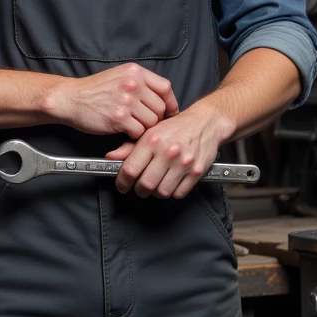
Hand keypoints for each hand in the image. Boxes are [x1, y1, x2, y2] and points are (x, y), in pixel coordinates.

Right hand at [46, 63, 177, 139]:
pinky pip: (138, 132)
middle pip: (160, 108)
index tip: (169, 112)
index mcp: (135, 72)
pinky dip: (133, 135)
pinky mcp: (119, 118)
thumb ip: (140, 82)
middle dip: (155, 118)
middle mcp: (133, 84)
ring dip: (143, 128)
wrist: (71, 98)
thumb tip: (162, 98)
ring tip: (132, 126)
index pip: (165, 87)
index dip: (170, 102)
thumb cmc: (94, 90)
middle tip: (144, 122)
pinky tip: (124, 131)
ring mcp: (126, 101)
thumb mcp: (119, 76)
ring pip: (151, 122)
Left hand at [107, 101, 231, 198]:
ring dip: (156, 192)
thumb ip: (129, 147)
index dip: (122, 183)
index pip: (130, 170)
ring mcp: (184, 163)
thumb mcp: (150, 132)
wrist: (205, 122)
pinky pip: (179, 193)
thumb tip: (110, 158)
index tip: (122, 186)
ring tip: (157, 183)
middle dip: (139, 190)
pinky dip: (173, 192)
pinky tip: (171, 182)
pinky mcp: (197, 172)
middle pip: (145, 185)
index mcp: (152, 140)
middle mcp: (167, 152)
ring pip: (161, 192)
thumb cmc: (175, 128)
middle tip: (140, 186)